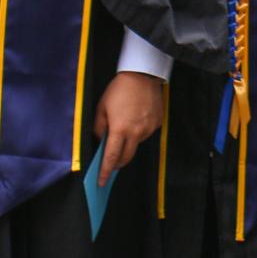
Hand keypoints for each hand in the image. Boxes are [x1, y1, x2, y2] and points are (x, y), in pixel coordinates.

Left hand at [93, 71, 163, 186]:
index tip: (101, 182)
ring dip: (129, 143)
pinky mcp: (157, 122)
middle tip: (111, 163)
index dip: (105, 171)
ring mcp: (148, 128)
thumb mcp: (102, 108)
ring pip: (137, 145)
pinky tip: (136, 119)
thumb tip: (100, 141)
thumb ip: (99, 128)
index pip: (111, 157)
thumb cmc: (119, 90)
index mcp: (120, 129)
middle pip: (126, 157)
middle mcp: (136, 132)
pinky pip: (146, 134)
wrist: (142, 75)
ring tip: (124, 128)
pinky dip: (139, 132)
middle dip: (117, 163)